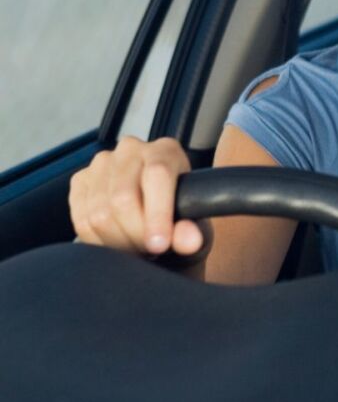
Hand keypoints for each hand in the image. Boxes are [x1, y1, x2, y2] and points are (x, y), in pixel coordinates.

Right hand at [69, 136, 210, 260]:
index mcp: (165, 151)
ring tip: (136, 248)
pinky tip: (116, 242)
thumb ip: (192, 230)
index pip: (157, 175)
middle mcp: (131, 150)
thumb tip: (188, 241)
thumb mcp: (193, 222)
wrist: (154, 210)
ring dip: (117, 241)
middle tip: (149, 251)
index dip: (157, 214)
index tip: (159, 245)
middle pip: (123, 198)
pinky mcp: (80, 180)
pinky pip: (81, 219)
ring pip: (99, 212)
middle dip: (136, 235)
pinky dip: (98, 240)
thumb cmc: (179, 214)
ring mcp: (102, 163)